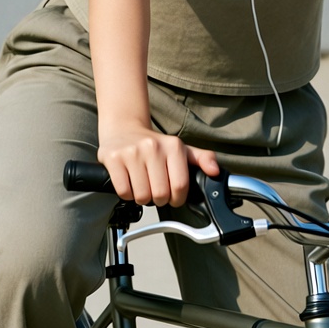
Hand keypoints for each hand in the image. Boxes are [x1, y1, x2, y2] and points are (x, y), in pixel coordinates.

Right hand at [97, 124, 218, 207]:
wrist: (124, 128)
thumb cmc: (153, 144)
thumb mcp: (180, 148)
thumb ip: (201, 159)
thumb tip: (215, 171)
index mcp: (173, 146)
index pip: (180, 186)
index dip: (177, 198)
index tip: (172, 195)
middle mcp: (153, 147)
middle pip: (160, 194)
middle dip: (158, 199)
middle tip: (155, 189)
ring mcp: (132, 152)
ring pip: (141, 196)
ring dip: (142, 197)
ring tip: (142, 184)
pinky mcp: (114, 158)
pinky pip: (123, 191)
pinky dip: (127, 194)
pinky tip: (129, 182)